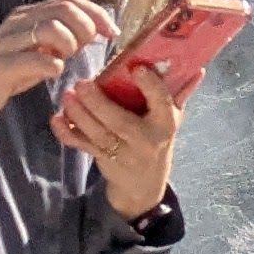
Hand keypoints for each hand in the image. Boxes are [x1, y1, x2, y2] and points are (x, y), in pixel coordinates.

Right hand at [0, 0, 115, 127]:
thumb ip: (63, 38)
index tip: (112, 31)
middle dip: (85, 28)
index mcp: (28, 15)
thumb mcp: (38, 50)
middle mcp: (17, 22)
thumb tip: (96, 30)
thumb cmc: (9, 72)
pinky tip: (53, 72)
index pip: (69, 1)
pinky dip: (52, 65)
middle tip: (84, 48)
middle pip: (64, 10)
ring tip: (64, 59)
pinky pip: (33, 59)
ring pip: (50, 28)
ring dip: (68, 45)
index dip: (96, 13)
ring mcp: (7, 42)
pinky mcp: (0, 66)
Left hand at [59, 57, 179, 219]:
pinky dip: (66, 134)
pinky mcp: (102, 159)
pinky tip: (55, 119)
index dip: (150, 86)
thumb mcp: (173, 120)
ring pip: (97, 133)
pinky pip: (82, 146)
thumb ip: (180, 93)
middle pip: (119, 121)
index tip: (136, 67)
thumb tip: (197, 68)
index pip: (161, 103)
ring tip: (67, 96)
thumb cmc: (158, 141)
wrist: (144, 185)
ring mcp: (121, 152)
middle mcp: (143, 139)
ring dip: (79, 115)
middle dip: (99, 102)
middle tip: (82, 83)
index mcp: (165, 124)